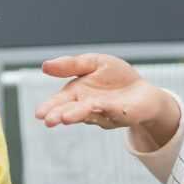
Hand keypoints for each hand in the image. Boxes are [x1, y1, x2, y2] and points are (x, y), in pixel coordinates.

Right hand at [34, 53, 170, 130]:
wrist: (143, 90)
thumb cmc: (117, 77)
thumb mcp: (94, 63)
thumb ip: (72, 65)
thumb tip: (44, 65)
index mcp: (76, 94)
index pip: (59, 102)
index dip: (49, 107)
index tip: (39, 114)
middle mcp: (86, 107)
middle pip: (70, 112)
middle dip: (59, 115)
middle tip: (48, 120)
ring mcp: (103, 113)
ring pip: (88, 114)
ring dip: (76, 115)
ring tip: (65, 117)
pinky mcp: (121, 115)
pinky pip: (112, 111)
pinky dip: (105, 108)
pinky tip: (97, 105)